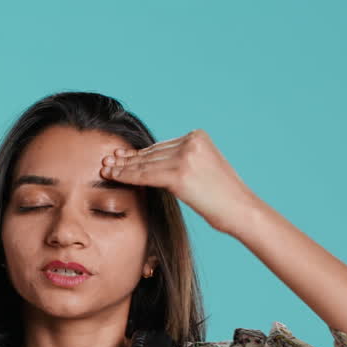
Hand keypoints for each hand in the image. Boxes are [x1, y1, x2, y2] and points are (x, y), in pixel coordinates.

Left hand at [101, 128, 261, 236]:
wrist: (241, 210)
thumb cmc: (223, 198)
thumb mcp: (204, 170)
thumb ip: (183, 162)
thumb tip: (155, 165)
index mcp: (198, 136)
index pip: (160, 147)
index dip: (138, 153)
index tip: (120, 156)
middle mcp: (191, 141)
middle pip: (151, 153)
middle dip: (128, 159)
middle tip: (107, 161)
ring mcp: (185, 156)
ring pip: (145, 163)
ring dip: (123, 167)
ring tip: (105, 169)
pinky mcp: (179, 173)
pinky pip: (145, 174)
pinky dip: (126, 176)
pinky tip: (113, 176)